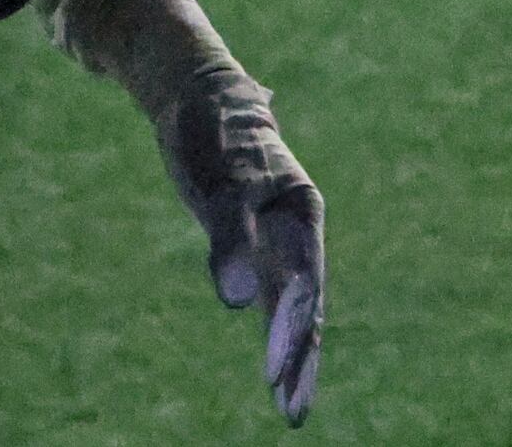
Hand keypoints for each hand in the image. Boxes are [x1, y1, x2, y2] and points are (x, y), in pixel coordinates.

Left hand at [161, 82, 325, 425]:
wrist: (204, 101)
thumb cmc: (212, 135)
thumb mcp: (218, 180)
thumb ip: (228, 236)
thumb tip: (236, 301)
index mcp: (300, 209)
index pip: (303, 278)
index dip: (292, 327)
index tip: (275, 371)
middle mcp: (297, 231)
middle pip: (307, 303)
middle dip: (300, 356)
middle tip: (292, 408)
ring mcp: (278, 242)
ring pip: (294, 309)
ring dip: (294, 356)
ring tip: (292, 409)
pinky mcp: (256, 249)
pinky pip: (272, 300)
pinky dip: (274, 334)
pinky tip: (275, 373)